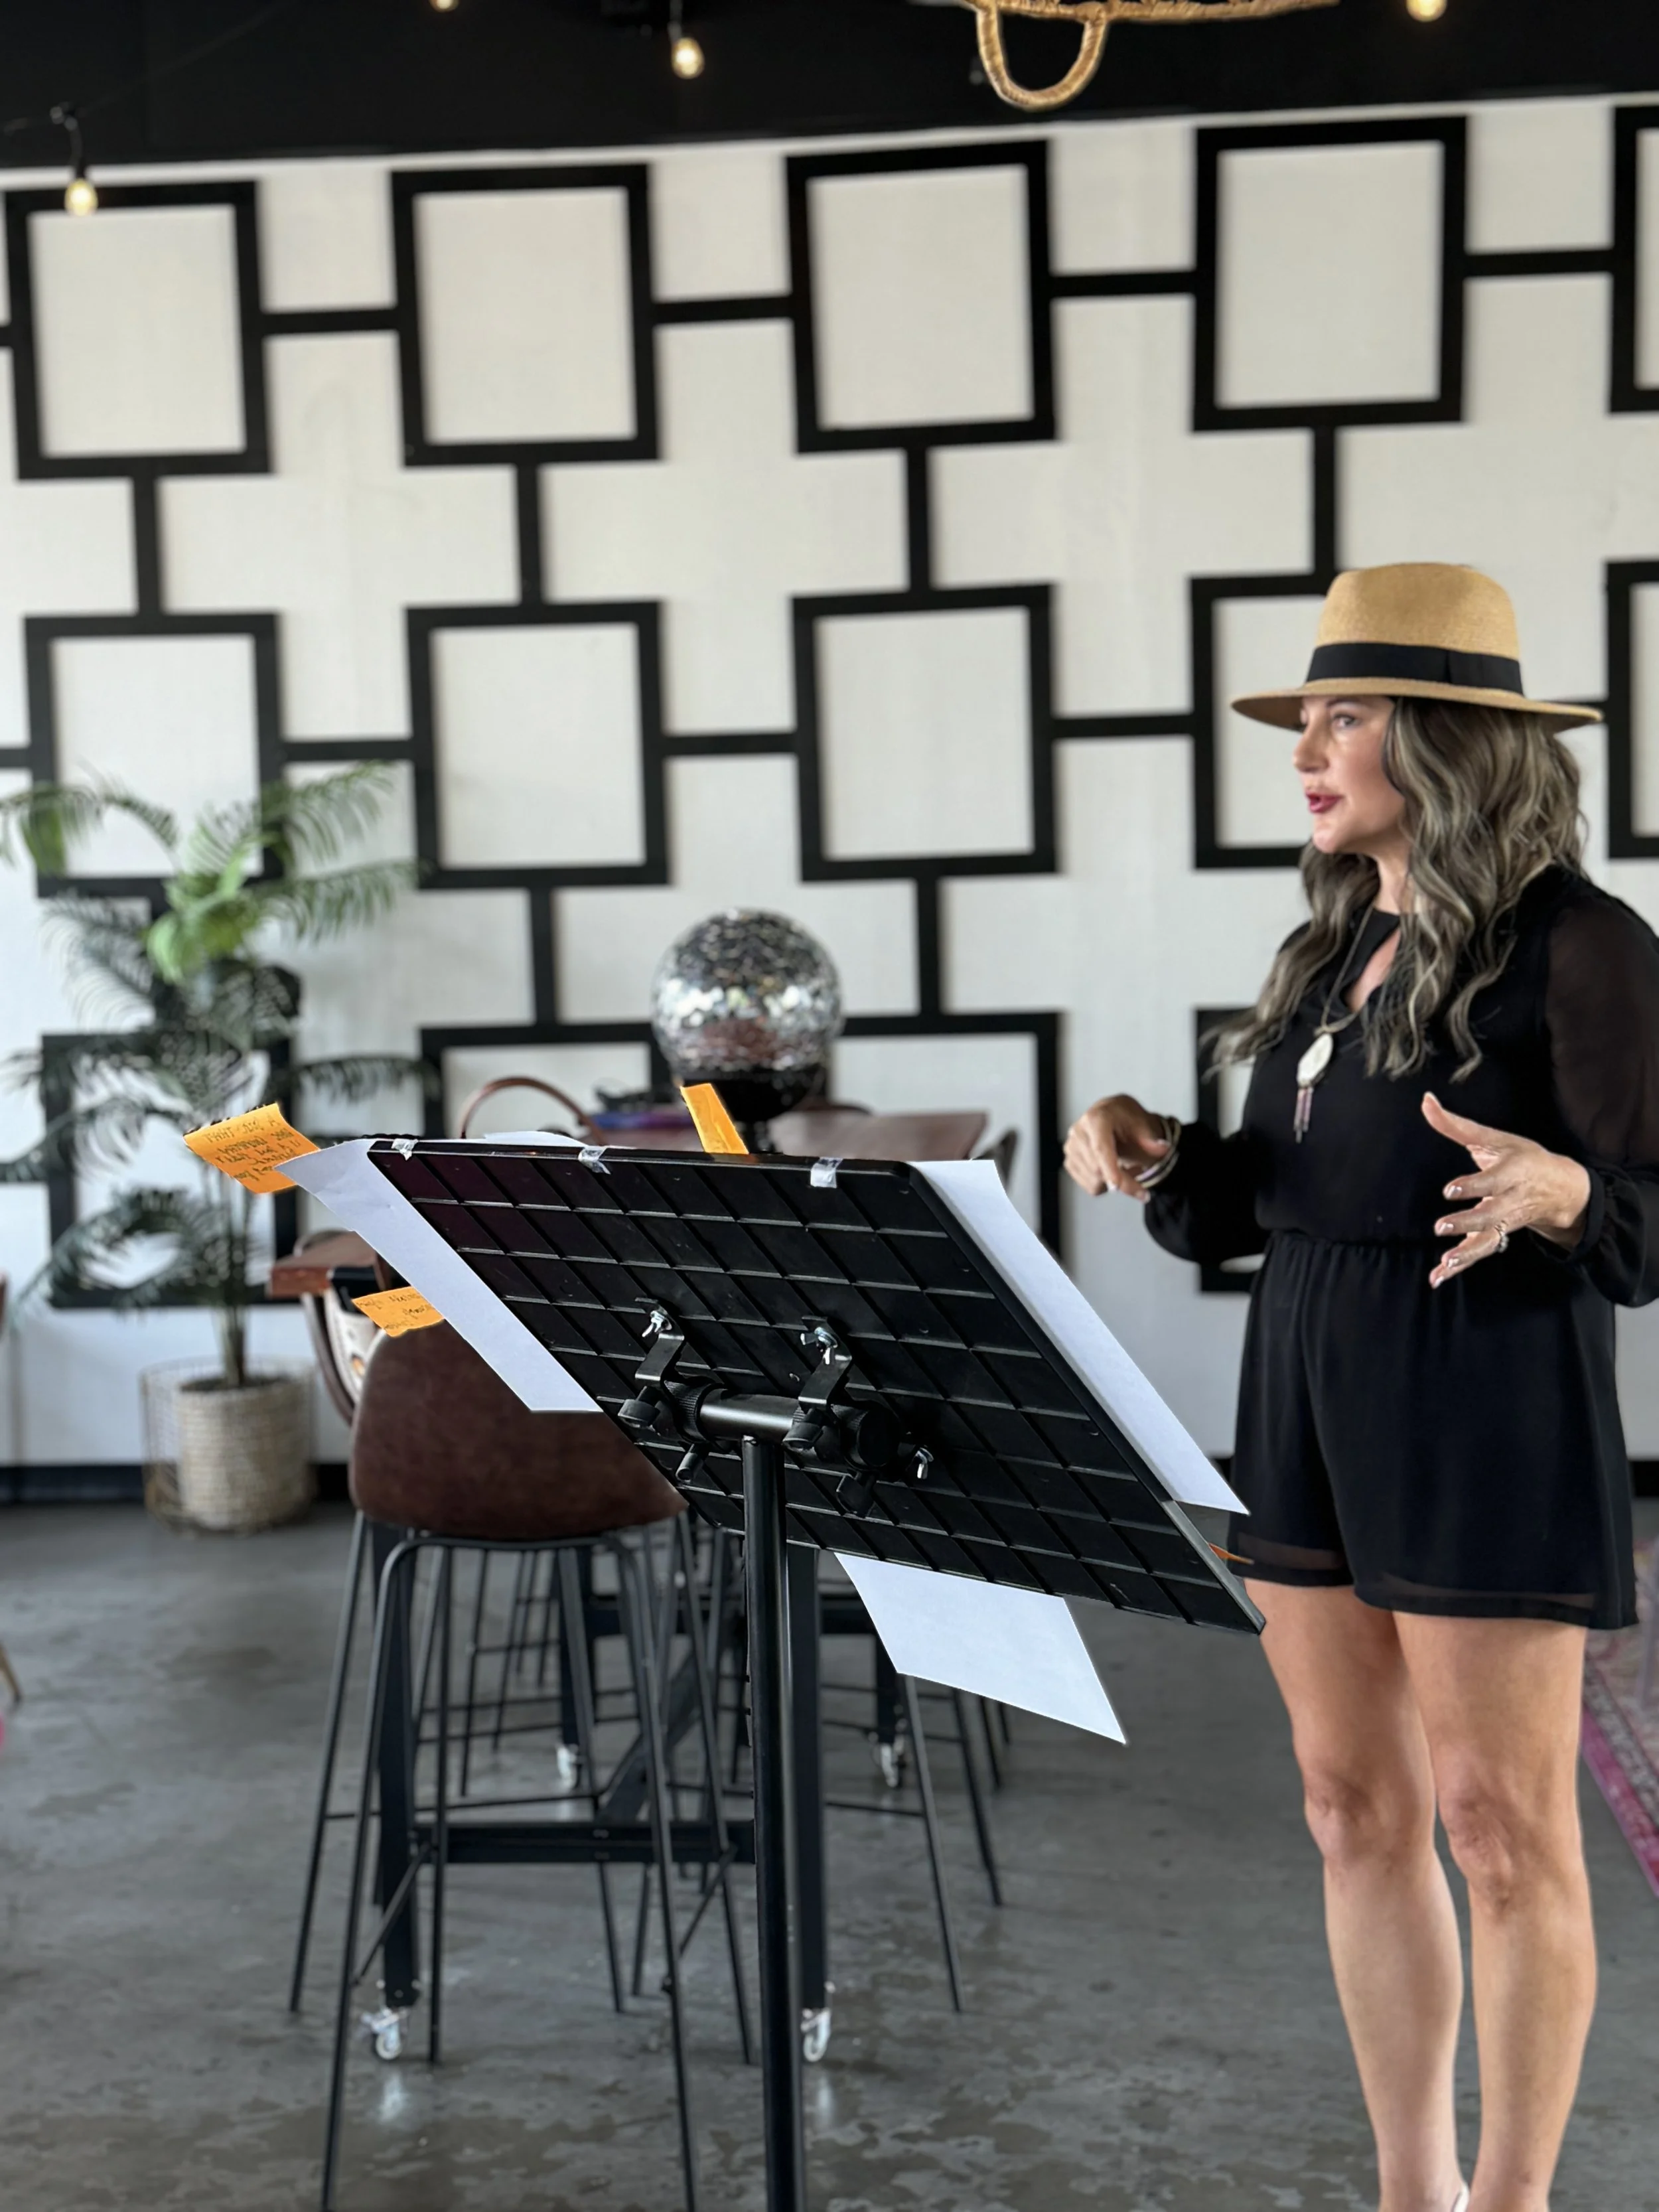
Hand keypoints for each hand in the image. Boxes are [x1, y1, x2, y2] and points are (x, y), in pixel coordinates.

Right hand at [1064, 1094, 1173, 1204]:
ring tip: (1126, 1166)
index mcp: (1096, 1119)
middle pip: (1099, 1170)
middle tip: (1141, 1171)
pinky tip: (1112, 1169)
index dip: (1110, 1169)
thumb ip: (1150, 1138)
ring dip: (1115, 1182)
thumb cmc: (1125, 1119)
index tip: (1119, 1187)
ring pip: (1095, 1182)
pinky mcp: (1069, 1162)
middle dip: (1124, 1180)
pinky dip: (1105, 1184)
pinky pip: (1090, 1186)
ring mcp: (1071, 1148)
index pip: (1101, 1149)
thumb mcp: (1142, 1122)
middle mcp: (1078, 1132)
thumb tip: (1162, 1148)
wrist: (1111, 1117)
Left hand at [1421, 1092, 1590, 1287]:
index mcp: (1513, 1172)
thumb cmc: (1523, 1157)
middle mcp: (1511, 1200)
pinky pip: (1480, 1253)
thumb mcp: (1495, 1138)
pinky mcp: (1498, 1236)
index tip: (1450, 1190)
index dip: (1474, 1185)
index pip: (1493, 1180)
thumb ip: (1457, 1125)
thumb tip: (1425, 1100)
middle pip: (1492, 1215)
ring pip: (1488, 1241)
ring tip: (1445, 1263)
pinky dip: (1461, 1266)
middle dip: (1468, 1223)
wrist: (1562, 1188)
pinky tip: (1438, 1277)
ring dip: (1466, 1254)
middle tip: (1442, 1227)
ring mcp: (1506, 1222)